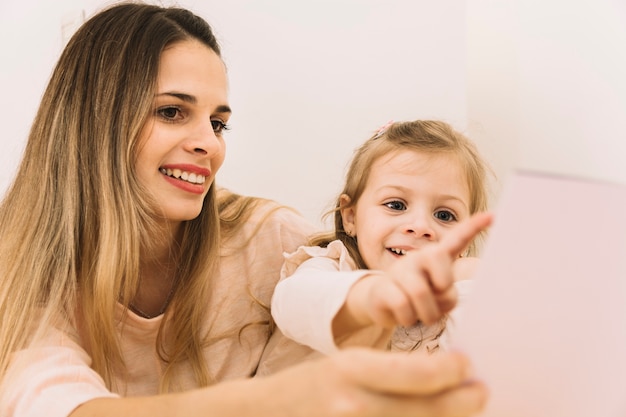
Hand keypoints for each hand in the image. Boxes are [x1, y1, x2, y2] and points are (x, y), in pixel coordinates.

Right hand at [262, 348, 487, 416]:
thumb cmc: (315, 383)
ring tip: (461, 408)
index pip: (418, 373)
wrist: (272, 412)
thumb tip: (444, 374)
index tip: (467, 364)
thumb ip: (393, 370)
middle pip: (428, 408)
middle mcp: (356, 405)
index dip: (452, 371)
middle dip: (463, 400)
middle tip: (481, 391)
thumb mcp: (350, 363)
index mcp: (353, 369)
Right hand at [341, 212, 492, 328]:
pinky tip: (403, 314)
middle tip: (436, 304)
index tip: (493, 216)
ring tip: (420, 313)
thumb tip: (442, 289)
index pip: (457, 239)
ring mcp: (400, 270)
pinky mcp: (383, 285)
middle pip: (443, 279)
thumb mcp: (438, 295)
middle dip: (444, 298)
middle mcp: (419, 257)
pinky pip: (403, 306)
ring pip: (421, 295)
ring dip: (426, 314)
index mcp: (437, 257)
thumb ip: (447, 293)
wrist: (382, 302)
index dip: (474, 227)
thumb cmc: (419, 298)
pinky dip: (407, 318)